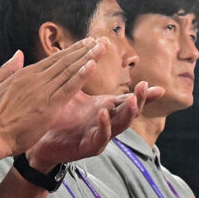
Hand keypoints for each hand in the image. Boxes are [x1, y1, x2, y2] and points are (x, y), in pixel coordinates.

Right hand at [0, 40, 101, 156]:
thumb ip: (9, 68)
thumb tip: (18, 53)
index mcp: (26, 74)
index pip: (54, 59)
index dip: (71, 50)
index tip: (85, 43)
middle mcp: (37, 79)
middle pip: (65, 61)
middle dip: (84, 50)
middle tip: (100, 40)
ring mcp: (44, 91)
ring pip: (70, 71)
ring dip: (88, 58)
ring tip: (101, 47)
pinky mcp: (50, 106)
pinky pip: (69, 88)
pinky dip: (81, 75)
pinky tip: (92, 65)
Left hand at [27, 81, 164, 168]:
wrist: (40, 140)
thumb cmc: (58, 117)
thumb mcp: (73, 92)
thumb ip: (81, 73)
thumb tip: (86, 50)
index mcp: (105, 108)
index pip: (128, 99)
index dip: (143, 94)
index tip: (159, 88)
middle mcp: (107, 122)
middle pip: (130, 112)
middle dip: (140, 100)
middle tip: (145, 86)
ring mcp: (99, 135)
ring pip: (120, 126)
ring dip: (127, 113)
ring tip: (131, 100)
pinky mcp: (89, 147)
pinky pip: (101, 137)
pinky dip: (104, 126)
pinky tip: (103, 113)